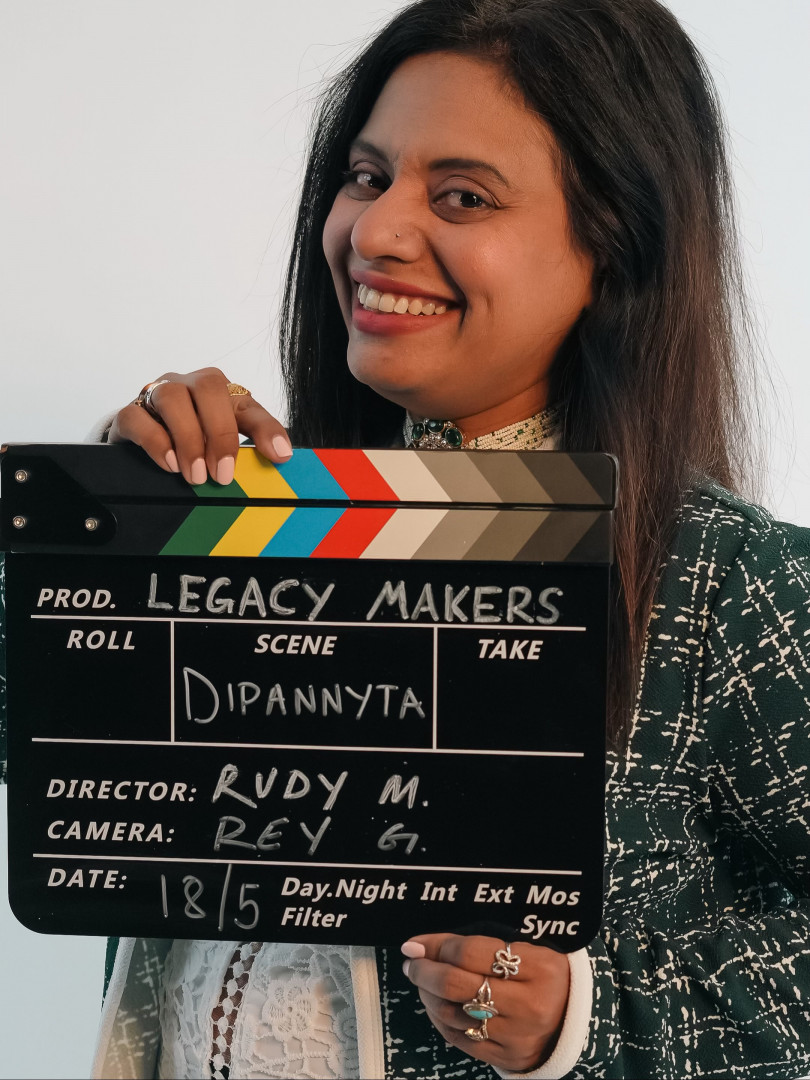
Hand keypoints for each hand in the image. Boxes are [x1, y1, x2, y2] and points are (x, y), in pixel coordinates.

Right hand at [108, 367, 292, 484]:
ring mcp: (156, 394)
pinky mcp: (130, 412)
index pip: (248, 404)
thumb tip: (281, 459)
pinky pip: (137, 416)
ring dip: (188, 438)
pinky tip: (170, 464)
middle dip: (220, 433)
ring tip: (196, 475)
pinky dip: (156, 441)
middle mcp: (189, 385)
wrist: (140, 445)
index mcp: (220, 393)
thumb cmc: (189, 444)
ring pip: (172, 396)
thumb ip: (250, 451)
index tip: (279, 456)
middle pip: (209, 387)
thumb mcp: (222, 448)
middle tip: (223, 475)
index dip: (266, 428)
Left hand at [401, 934, 568, 1072]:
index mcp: (538, 967)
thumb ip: (480, 945)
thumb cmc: (547, 974)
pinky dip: (439, 1019)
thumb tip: (422, 945)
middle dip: (424, 971)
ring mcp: (517, 1036)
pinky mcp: (508, 1058)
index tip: (417, 943)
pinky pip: (460, 1039)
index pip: (471, 952)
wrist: (580, 1018)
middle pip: (457, 985)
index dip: (437, 946)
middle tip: (412, 962)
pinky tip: (435, 1005)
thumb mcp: (527, 947)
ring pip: (452, 1014)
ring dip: (427, 995)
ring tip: (422, 982)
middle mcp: (529, 1005)